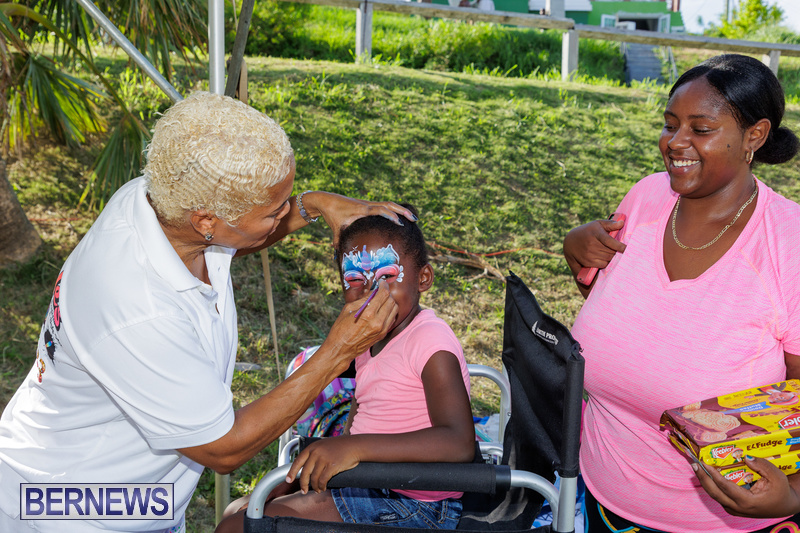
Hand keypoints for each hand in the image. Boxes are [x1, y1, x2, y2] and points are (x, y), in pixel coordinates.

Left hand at [286, 437, 360, 492]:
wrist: (355, 445)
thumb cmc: (341, 446)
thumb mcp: (324, 446)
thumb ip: (315, 453)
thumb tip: (308, 468)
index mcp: (312, 447)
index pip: (298, 461)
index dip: (292, 472)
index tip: (288, 480)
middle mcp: (316, 453)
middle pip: (305, 472)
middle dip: (303, 484)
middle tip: (304, 491)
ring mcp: (323, 459)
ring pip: (314, 478)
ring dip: (314, 487)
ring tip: (317, 490)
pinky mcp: (331, 466)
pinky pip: (322, 480)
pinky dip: (321, 486)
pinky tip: (323, 488)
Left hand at [300, 192, 416, 246]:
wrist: (326, 200)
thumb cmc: (332, 215)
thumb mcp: (336, 229)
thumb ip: (339, 243)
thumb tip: (339, 260)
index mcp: (363, 210)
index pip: (381, 210)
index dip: (392, 216)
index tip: (401, 224)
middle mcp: (368, 205)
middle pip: (389, 205)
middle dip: (403, 211)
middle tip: (415, 219)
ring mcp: (368, 203)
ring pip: (388, 204)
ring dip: (401, 209)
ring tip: (412, 217)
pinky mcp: (368, 204)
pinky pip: (384, 205)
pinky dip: (393, 209)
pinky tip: (400, 215)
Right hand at [319, 280, 397, 371]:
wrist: (341, 349)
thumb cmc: (341, 328)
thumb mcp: (348, 309)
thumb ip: (363, 299)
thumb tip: (372, 290)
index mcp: (368, 314)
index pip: (384, 294)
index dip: (384, 286)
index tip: (381, 283)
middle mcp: (378, 322)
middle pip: (391, 301)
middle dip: (387, 293)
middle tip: (380, 291)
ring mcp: (382, 329)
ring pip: (395, 310)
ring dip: (390, 302)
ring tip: (381, 300)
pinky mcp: (383, 335)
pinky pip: (392, 319)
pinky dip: (389, 312)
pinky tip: (382, 310)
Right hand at [563, 218, 625, 274]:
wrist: (570, 242)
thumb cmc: (588, 231)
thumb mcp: (597, 225)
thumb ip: (610, 224)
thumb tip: (622, 223)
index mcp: (596, 233)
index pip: (610, 241)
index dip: (620, 246)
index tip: (627, 249)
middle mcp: (591, 244)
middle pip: (611, 252)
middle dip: (616, 251)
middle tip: (615, 248)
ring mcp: (589, 254)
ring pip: (608, 259)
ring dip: (611, 257)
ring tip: (607, 251)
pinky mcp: (587, 262)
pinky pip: (603, 264)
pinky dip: (605, 262)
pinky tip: (602, 257)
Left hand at [695, 456, 799, 517]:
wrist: (784, 506)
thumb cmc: (781, 491)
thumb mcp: (776, 476)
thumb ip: (761, 465)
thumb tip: (745, 456)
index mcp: (747, 502)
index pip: (725, 487)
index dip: (713, 475)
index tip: (704, 463)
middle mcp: (738, 508)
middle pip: (714, 493)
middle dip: (703, 478)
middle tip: (694, 464)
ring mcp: (734, 509)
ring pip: (715, 495)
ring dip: (705, 481)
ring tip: (697, 467)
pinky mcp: (733, 508)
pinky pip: (719, 496)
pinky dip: (712, 485)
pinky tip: (707, 474)